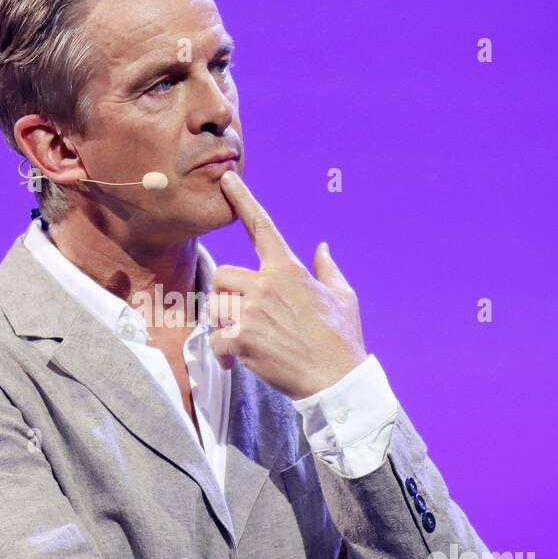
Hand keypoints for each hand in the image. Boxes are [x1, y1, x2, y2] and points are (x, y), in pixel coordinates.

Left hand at [207, 170, 367, 399]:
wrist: (336, 379)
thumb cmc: (341, 339)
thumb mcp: (343, 297)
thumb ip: (328, 268)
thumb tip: (322, 247)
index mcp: (288, 269)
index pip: (261, 226)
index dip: (243, 199)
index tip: (227, 179)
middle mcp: (266, 284)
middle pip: (222, 275)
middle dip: (226, 295)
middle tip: (244, 317)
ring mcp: (251, 311)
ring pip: (214, 306)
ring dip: (223, 322)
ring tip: (246, 339)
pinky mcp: (241, 339)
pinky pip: (215, 339)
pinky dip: (223, 353)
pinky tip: (238, 361)